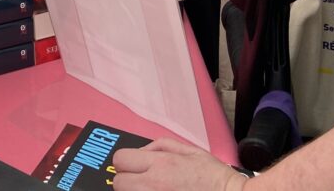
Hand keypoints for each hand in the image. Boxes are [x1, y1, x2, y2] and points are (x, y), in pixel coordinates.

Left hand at [112, 140, 247, 190]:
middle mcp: (154, 185)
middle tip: (142, 182)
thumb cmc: (215, 178)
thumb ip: (161, 145)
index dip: (126, 162)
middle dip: (127, 181)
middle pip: (118, 183)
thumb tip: (141, 151)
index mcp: (161, 164)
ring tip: (153, 190)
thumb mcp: (191, 151)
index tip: (134, 167)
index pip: (120, 159)